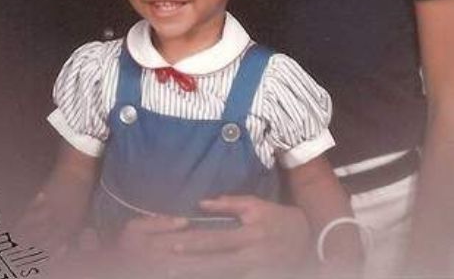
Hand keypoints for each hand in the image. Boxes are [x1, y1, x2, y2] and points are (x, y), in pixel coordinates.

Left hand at [140, 196, 310, 278]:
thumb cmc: (277, 219)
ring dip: (200, 276)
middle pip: (215, 265)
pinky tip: (200, 278)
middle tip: (166, 269)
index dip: (194, 243)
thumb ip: (229, 204)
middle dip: (190, 268)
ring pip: (222, 277)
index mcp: (249, 235)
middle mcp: (251, 258)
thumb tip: (202, 203)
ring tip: (177, 275)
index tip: (173, 244)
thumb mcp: (256, 205)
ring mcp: (255, 274)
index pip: (216, 240)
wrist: (308, 242)